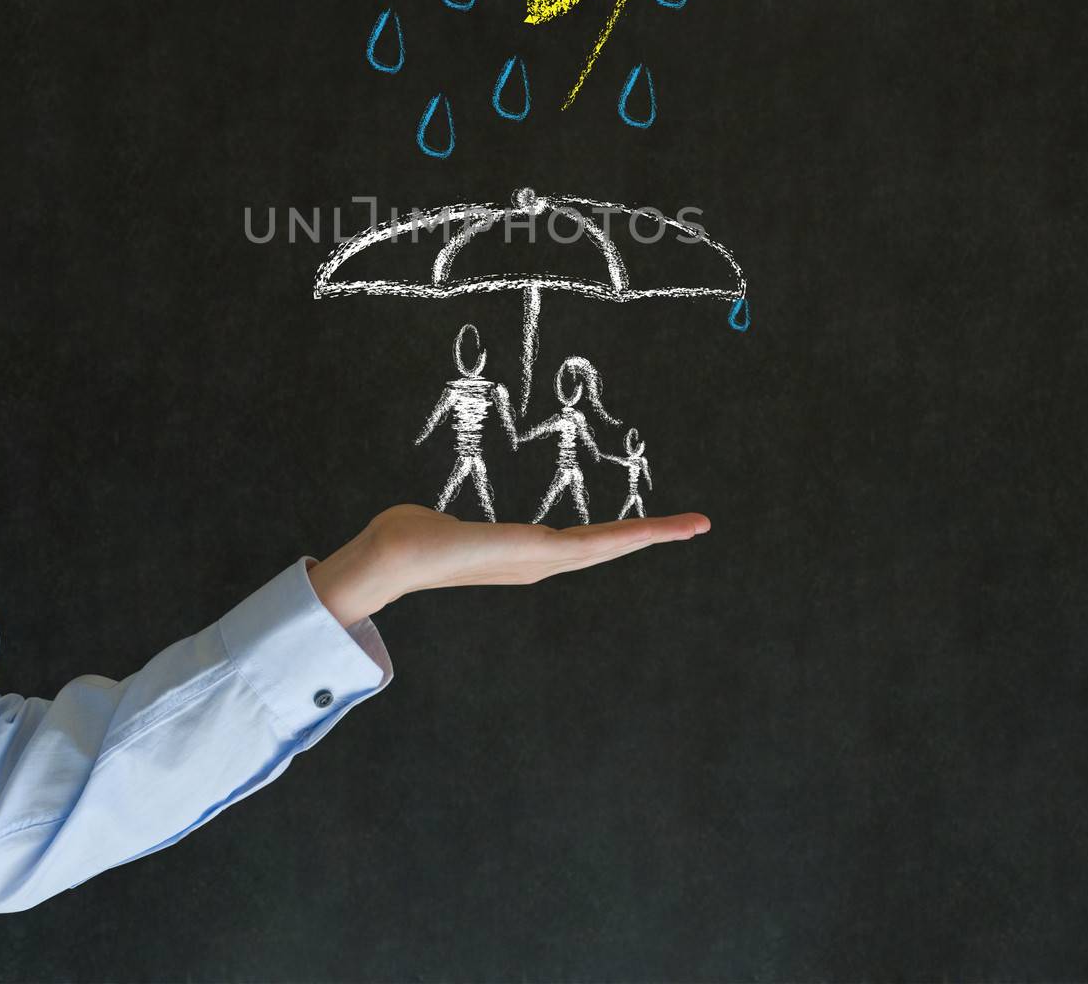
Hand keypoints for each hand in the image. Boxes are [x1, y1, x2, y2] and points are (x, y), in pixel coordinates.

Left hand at [307, 503, 710, 628]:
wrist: (388, 555)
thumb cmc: (404, 540)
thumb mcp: (441, 525)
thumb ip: (451, 527)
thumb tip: (436, 525)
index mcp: (522, 555)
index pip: (582, 545)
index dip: (620, 537)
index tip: (653, 527)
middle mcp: (537, 563)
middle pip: (608, 548)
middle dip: (654, 535)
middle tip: (699, 524)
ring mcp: (539, 560)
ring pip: (608, 547)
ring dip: (653, 535)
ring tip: (694, 525)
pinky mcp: (534, 552)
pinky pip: (589, 543)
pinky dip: (627, 536)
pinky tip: (653, 530)